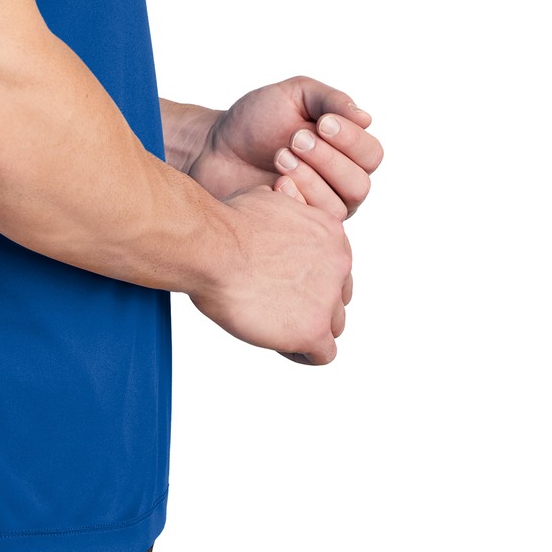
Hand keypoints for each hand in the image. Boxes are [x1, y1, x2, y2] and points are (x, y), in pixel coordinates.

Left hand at [187, 76, 382, 222]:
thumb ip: (329, 100)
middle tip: (295, 139)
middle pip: (360, 184)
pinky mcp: (299, 228)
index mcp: (346, 151)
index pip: (371, 153)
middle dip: (329, 159)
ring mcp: (320, 208)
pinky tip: (273, 183)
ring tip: (280, 156)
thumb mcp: (294, 95)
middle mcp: (340, 183)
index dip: (351, 139)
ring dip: (311, 178)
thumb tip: (365, 118)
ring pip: (340, 206)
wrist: (215, 148)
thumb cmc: (256, 120)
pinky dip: (296, 199)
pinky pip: (314, 225)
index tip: (322, 123)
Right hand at [188, 178, 352, 363]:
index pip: (335, 265)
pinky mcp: (314, 330)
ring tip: (274, 326)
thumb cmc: (226, 222)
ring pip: (333, 325)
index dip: (309, 276)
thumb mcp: (266, 198)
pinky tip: (278, 343)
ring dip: (307, 327)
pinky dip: (302, 352)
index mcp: (331, 232)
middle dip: (312, 302)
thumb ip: (285, 207)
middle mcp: (339, 263)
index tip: (282, 280)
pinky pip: (323, 354)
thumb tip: (281, 197)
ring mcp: (328, 298)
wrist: (211, 247)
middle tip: (277, 304)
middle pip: (338, 295)